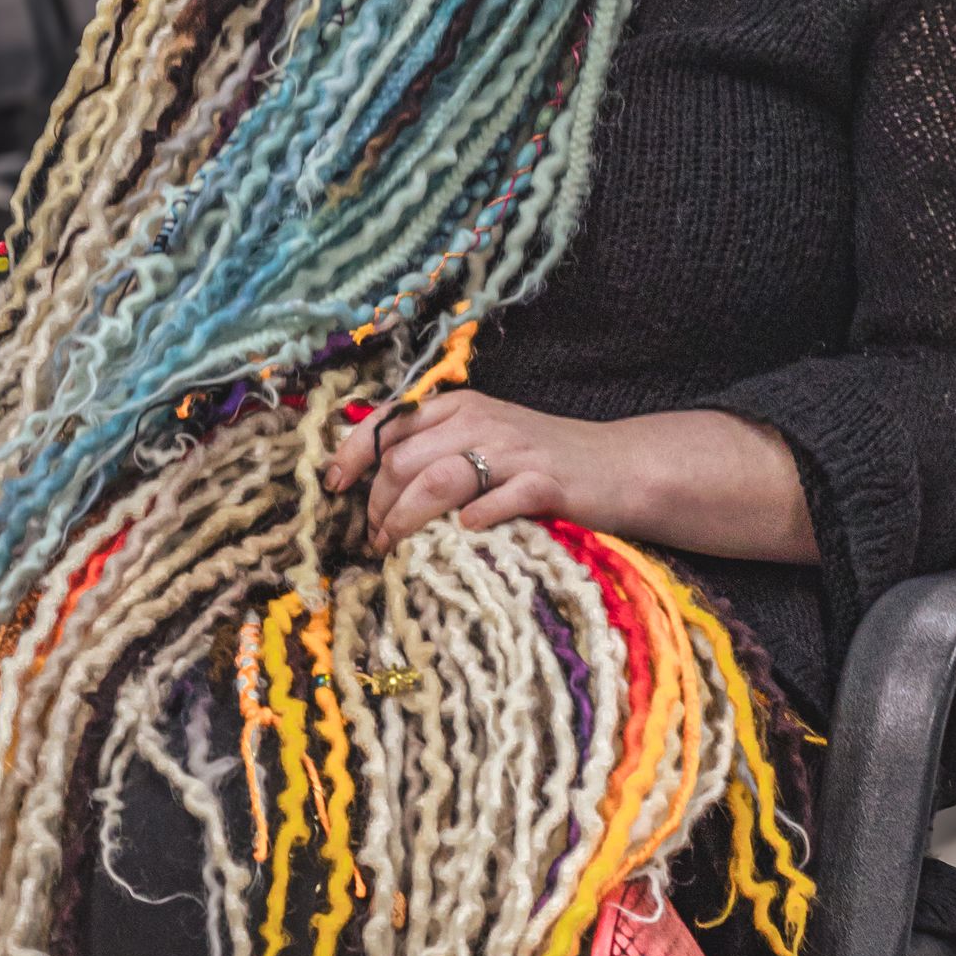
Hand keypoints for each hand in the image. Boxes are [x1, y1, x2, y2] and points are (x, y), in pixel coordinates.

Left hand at [324, 390, 818, 565]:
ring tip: (394, 548)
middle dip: (377, 504)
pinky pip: (497, 499)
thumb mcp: (484, 442)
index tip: (335, 487)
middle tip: (373, 541)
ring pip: (438, 479)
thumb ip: (434, 451)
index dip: (353, 454)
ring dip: (406, 519)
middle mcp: (481, 420)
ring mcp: (514, 450)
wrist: (620, 468)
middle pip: (404, 459)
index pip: (388, 424)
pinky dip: (472, 520)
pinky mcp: (546, 482)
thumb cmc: (541, 464)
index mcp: (459, 407)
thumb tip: (371, 480)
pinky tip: (462, 537)